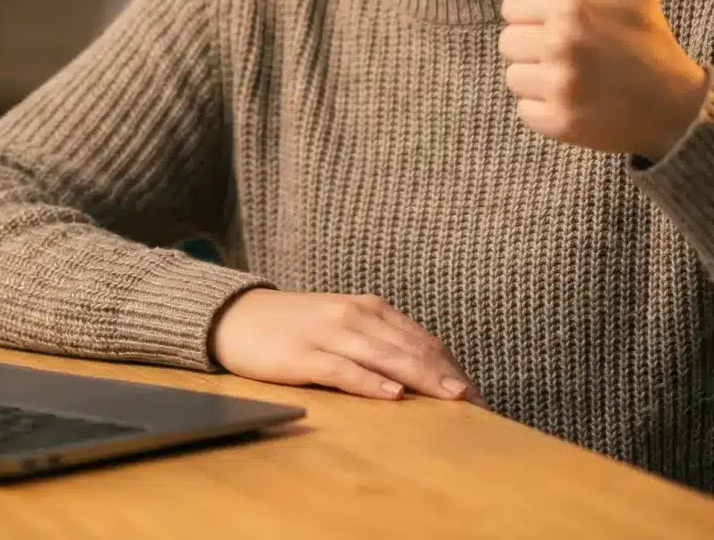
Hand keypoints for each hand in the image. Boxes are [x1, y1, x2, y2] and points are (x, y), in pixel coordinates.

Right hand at [209, 288, 483, 404]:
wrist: (236, 315)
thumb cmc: (295, 327)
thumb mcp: (343, 326)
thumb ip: (379, 343)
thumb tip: (424, 375)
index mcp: (369, 309)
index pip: (423, 340)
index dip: (453, 368)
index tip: (477, 395)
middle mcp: (355, 316)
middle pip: (412, 349)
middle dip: (447, 377)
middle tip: (477, 404)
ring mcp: (328, 333)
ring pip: (386, 356)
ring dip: (422, 379)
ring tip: (451, 398)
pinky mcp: (303, 354)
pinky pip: (343, 369)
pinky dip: (371, 382)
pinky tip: (393, 395)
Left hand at [498, 0, 708, 157]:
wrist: (676, 107)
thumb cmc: (648, 39)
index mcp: (570, 5)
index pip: (512, 7)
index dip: (537, 15)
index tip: (569, 25)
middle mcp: (561, 44)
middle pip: (508, 42)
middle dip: (535, 47)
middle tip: (575, 54)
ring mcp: (560, 85)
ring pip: (514, 76)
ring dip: (538, 80)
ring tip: (578, 78)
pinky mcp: (559, 121)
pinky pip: (524, 110)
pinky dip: (545, 111)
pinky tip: (578, 103)